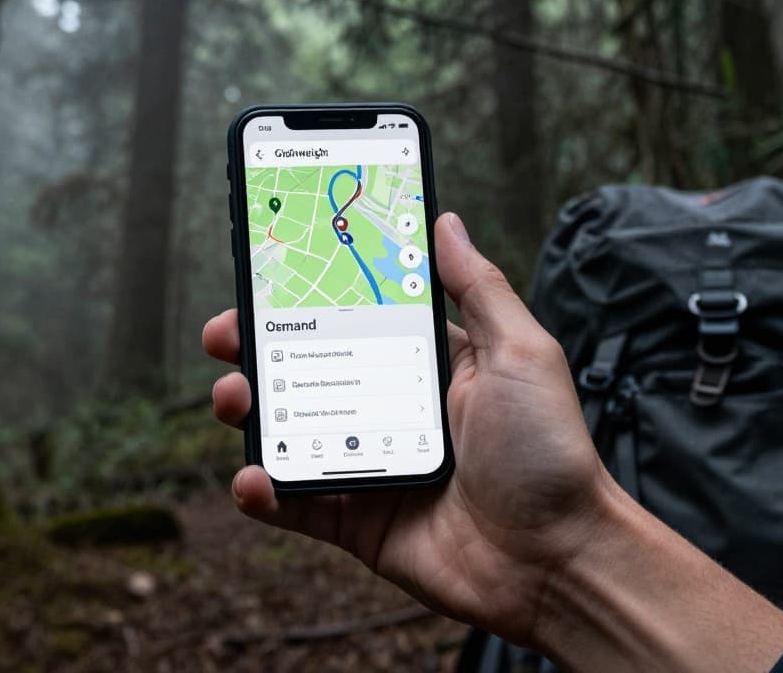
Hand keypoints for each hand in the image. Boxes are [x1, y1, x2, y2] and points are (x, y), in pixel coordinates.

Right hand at [202, 212, 612, 643]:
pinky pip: (296, 505)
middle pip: (306, 371)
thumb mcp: (520, 352)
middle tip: (224, 336)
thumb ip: (477, 287)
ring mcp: (369, 466)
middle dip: (256, 350)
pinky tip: (252, 477)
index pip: (353, 320)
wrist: (558, 559)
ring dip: (249, 412)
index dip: (307, 300)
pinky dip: (264, 491)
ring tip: (233, 399)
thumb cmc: (550, 452)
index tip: (266, 276)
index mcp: (426, 367)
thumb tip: (444, 222)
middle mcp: (391, 411)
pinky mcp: (357, 523)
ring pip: (289, 432)